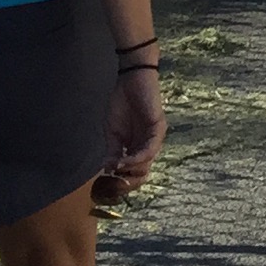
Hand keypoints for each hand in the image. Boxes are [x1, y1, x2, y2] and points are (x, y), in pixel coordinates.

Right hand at [99, 66, 166, 196]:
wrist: (130, 80)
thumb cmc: (121, 103)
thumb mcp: (112, 132)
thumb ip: (113, 151)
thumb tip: (107, 170)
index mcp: (137, 147)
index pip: (134, 172)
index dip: (122, 181)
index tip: (107, 185)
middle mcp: (148, 146)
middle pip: (142, 172)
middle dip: (127, 181)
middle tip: (113, 183)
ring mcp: (154, 138)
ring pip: (146, 164)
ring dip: (130, 170)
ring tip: (116, 170)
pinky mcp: (158, 129)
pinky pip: (149, 150)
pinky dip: (136, 158)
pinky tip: (123, 160)